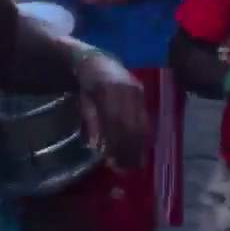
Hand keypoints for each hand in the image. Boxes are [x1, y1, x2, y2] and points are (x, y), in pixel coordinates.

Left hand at [73, 46, 149, 168]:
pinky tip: (140, 149)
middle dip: (129, 149)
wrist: (99, 62)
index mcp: (108, 89)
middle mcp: (126, 89)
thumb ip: (90, 121)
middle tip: (124, 168)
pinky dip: (144, 136)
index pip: (115, 121)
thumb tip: (96, 145)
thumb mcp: (83, 101)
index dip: (115, 143)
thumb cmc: (88, 85)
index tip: (112, 162)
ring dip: (138, 146)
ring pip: (141, 123)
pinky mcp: (143, 93)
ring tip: (134, 163)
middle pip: (131, 124)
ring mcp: (137, 90)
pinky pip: (146, 118)